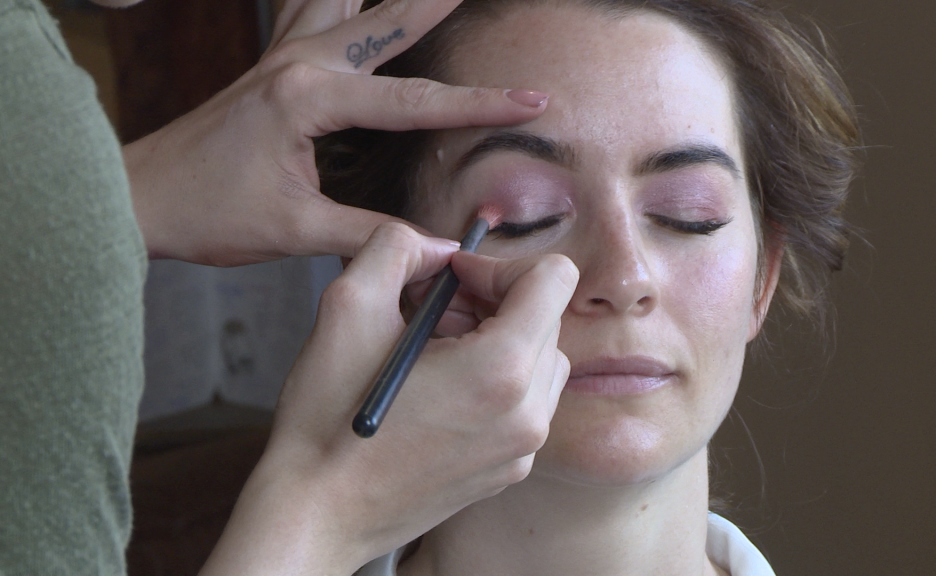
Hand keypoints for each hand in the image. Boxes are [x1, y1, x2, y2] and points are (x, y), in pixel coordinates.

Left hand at [123, 0, 547, 265]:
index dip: (481, 104)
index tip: (531, 100)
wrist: (140, 197)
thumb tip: (438, 248)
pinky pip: (306, 6)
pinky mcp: (271, 62)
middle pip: (388, 19)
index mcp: (310, 100)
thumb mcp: (297, 231)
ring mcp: (282, 54)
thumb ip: (373, 234)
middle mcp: (299, 62)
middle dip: (440, 2)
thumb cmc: (209, 213)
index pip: (416, 102)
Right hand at [198, 223, 577, 574]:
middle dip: (492, 301)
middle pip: (546, 317)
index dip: (499, 263)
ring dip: (497, 340)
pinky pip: (526, 401)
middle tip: (431, 312)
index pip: (554, 278)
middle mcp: (527, 411)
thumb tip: (437, 247)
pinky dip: (495, 380)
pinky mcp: (510, 468)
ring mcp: (524, 446)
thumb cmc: (328, 420)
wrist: (318, 513)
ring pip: (541, 358)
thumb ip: (397, 248)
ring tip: (434, 351)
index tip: (454, 280)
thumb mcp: (348, 306)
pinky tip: (438, 388)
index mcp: (500, 368)